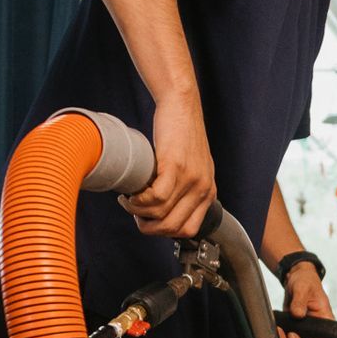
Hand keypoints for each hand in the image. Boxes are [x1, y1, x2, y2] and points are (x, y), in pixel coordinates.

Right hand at [120, 92, 216, 237]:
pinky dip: (139, 201)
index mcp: (207, 193)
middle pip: (172, 228)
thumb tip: (165, 209)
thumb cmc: (182, 134)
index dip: (163, 232)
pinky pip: (157, 198)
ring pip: (161, 215)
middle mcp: (202, 188)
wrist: (181, 105)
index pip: (188, 230)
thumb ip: (187, 188)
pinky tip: (132, 194)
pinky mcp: (175, 166)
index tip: (148, 221)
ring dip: (138, 212)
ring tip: (129, 200)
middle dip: (148, 227)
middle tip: (135, 213)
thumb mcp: (194, 166)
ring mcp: (190, 178)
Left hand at [279, 264, 333, 337]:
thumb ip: (299, 301)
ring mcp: (305, 332)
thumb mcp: (303, 288)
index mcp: (325, 319)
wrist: (295, 280)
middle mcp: (317, 330)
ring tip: (279, 330)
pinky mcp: (294, 331)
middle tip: (291, 335)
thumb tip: (297, 315)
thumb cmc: (305, 282)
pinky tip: (277, 329)